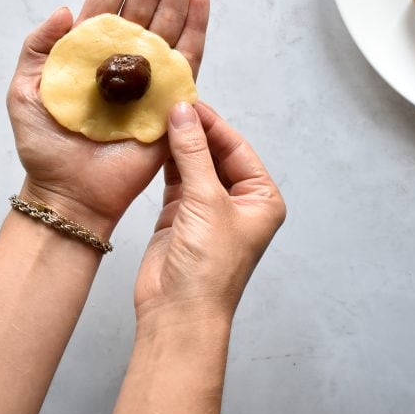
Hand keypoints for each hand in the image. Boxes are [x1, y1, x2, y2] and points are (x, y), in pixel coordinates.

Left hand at [6, 0, 209, 234]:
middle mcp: (126, 49)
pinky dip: (197, 25)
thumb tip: (66, 8)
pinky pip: (189, 56)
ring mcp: (152, 70)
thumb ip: (39, 45)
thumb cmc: (45, 143)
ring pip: (171, 13)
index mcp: (91, 43)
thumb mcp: (23, 88)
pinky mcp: (171, 97)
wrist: (69, 190)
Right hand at [133, 102, 285, 327]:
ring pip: (194, 164)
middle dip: (194, 131)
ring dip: (178, 144)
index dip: (213, 123)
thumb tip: (184, 112)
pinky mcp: (180, 216)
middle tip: (168, 104)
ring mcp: (208, 209)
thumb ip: (193, 153)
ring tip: (158, 117)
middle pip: (215, 153)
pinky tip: (153, 142)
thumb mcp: (206, 202)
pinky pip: (175, 179)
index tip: (187, 100)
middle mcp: (238, 202)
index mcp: (261, 198)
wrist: (178, 313)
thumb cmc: (207, 268)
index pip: (237, 147)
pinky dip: (165, 162)